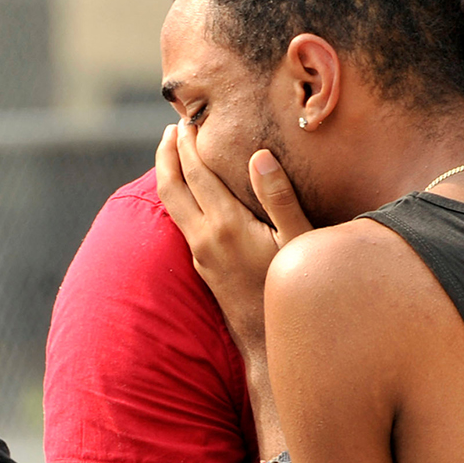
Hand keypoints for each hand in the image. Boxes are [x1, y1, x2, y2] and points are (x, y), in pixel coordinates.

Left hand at [153, 117, 311, 355]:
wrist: (269, 343)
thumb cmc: (291, 290)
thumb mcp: (297, 242)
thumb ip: (279, 197)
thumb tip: (259, 156)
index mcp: (226, 226)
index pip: (197, 173)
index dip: (189, 143)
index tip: (189, 119)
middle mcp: (204, 238)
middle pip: (170, 186)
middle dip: (167, 153)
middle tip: (172, 127)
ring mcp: (200, 254)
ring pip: (171, 205)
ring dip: (168, 174)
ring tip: (173, 151)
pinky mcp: (202, 266)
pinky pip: (180, 221)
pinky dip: (178, 196)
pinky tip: (190, 191)